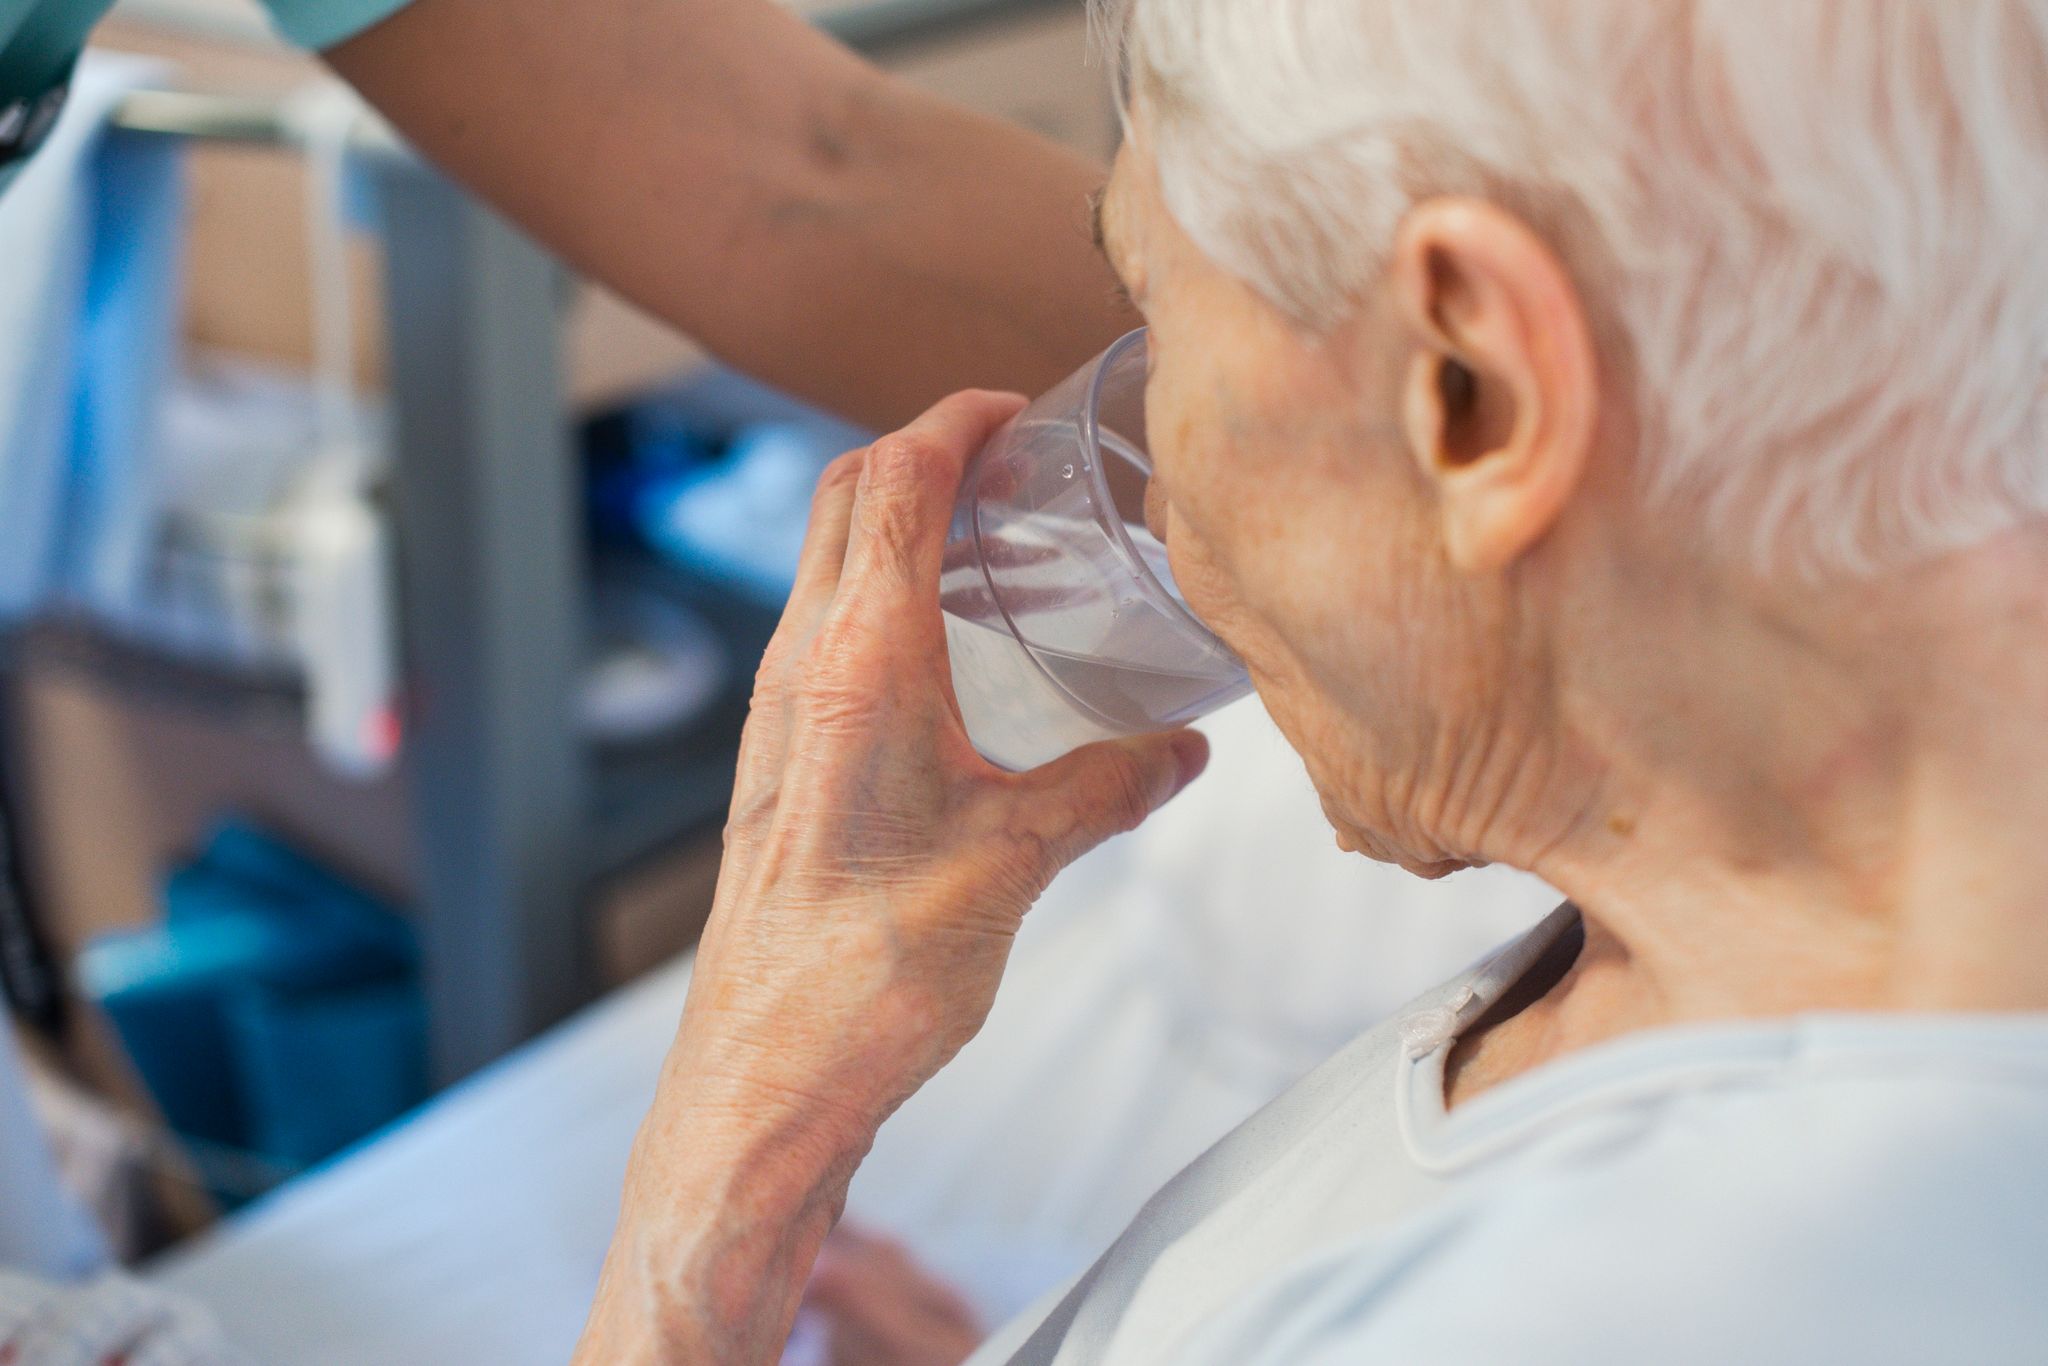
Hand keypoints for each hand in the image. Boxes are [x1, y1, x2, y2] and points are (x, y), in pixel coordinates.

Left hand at [579, 390, 1208, 1364]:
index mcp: (861, 663)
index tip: (1013, 407)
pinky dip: (875, 588)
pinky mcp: (774, 755)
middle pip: (845, 493)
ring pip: (823, 558)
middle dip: (923, 447)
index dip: (955, 420)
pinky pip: (818, 626)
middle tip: (1010, 456)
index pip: (896, 479)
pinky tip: (943, 646)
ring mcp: (775, 709)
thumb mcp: (1021, 863)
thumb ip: (1110, 788)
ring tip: (987, 535)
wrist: (769, 1071)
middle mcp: (802, 666)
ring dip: (893, 517)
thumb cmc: (872, 971)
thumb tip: (1181, 749)